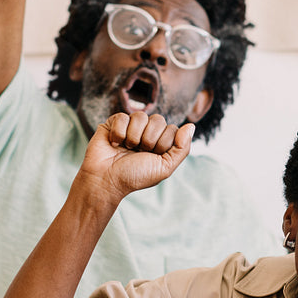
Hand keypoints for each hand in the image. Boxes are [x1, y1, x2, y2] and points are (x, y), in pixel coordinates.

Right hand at [78, 112, 194, 200]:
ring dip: (133, 136)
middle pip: (158, 120)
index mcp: (160, 142)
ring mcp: (130, 126)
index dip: (163, 143)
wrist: (106, 181)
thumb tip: (191, 125)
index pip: (172, 129)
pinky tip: (115, 144)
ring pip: (140, 116)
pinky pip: (123, 116)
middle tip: (138, 152)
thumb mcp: (164, 167)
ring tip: (126, 148)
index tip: (152, 156)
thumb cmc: (134, 176)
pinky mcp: (114, 122)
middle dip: (149, 140)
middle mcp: (146, 132)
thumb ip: (181, 148)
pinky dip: (119, 133)